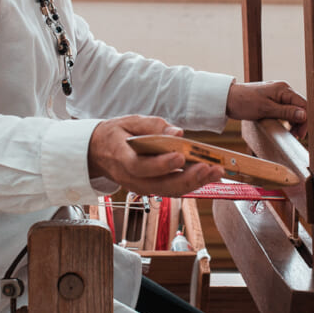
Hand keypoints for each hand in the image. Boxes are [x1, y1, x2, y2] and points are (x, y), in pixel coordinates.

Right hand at [88, 115, 224, 195]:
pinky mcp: (151, 188)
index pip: (141, 166)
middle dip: (188, 178)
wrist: (98, 152)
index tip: (180, 157)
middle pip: (161, 185)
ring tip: (216, 172)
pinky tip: (208, 175)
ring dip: (195, 183)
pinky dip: (191, 184)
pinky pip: (172, 190)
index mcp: (121, 159)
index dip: (161, 164)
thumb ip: (152, 126)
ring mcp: (141, 187)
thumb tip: (177, 133)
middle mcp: (131, 178)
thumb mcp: (129, 121)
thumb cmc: (115, 134)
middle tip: (208, 168)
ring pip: (170, 191)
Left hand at [226, 80, 306, 138]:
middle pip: (299, 107)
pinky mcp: (271, 99)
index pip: (303, 104)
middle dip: (300, 122)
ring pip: (293, 109)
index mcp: (283, 89)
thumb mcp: (266, 109)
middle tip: (295, 136)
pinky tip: (284, 126)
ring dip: (294, 121)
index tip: (300, 134)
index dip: (305, 120)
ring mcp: (277, 94)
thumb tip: (304, 115)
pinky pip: (285, 109)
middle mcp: (282, 89)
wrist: (226, 99)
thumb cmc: (243, 102)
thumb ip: (286, 112)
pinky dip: (286, 118)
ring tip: (290, 133)